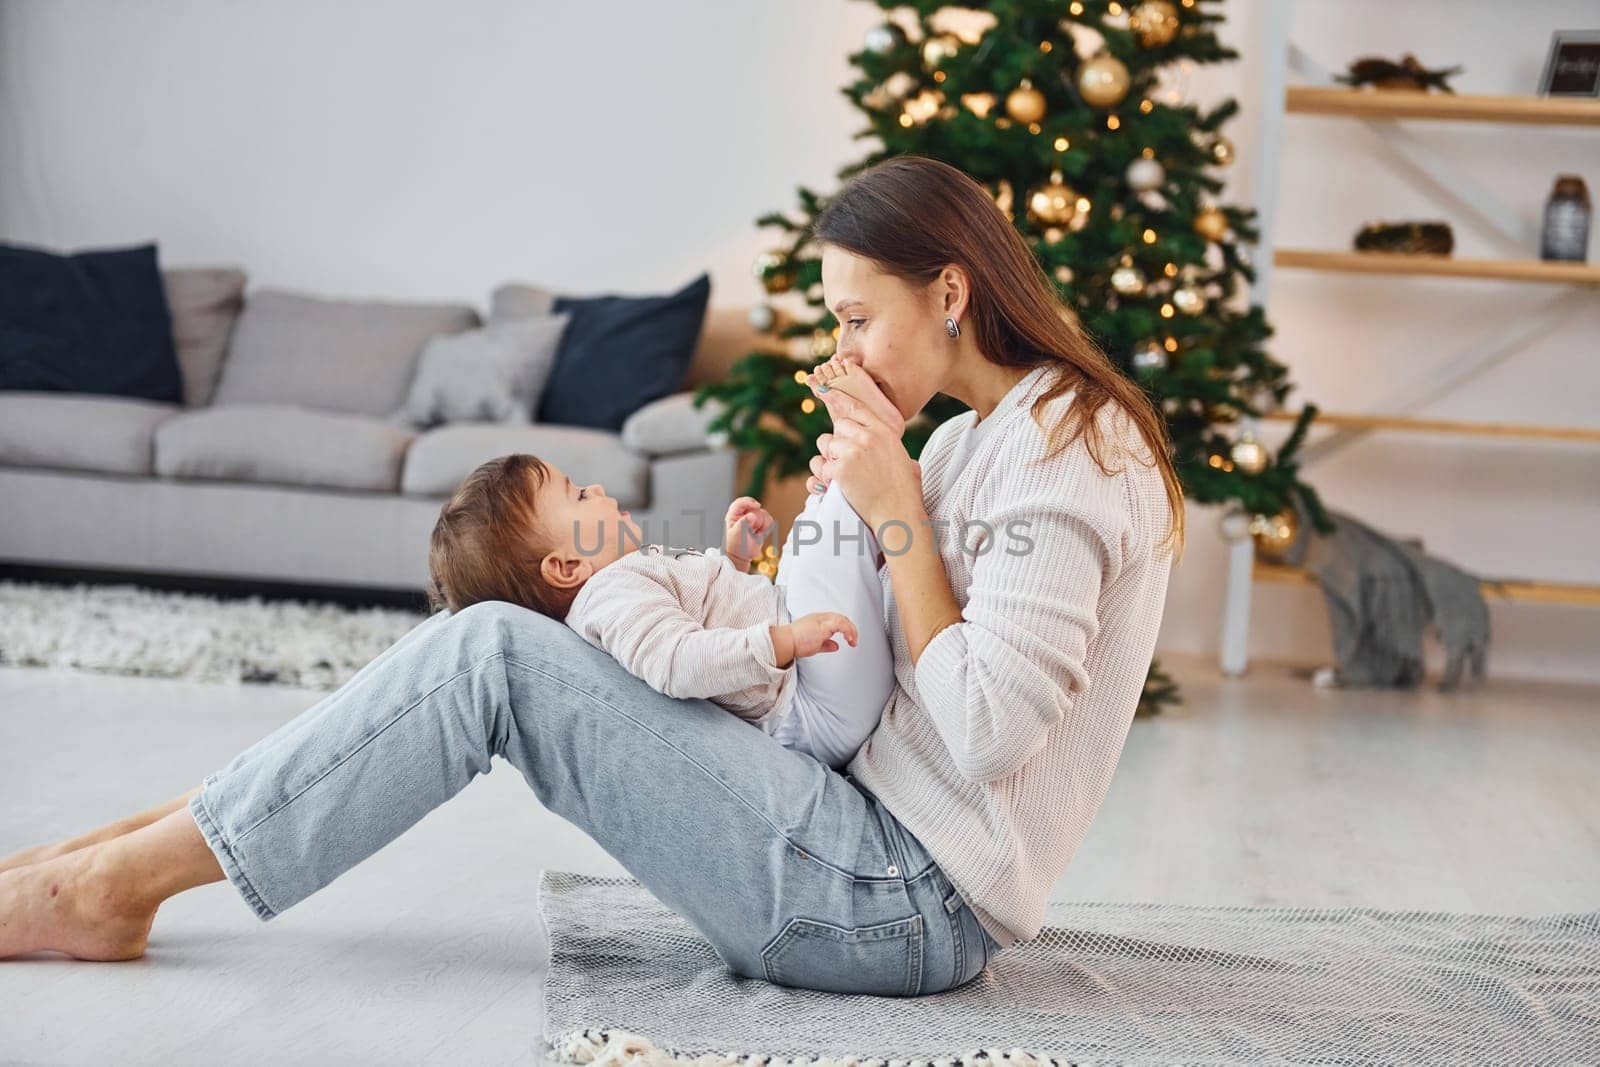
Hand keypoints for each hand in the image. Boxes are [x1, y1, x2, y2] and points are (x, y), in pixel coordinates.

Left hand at [723, 496, 773, 561]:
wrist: (741, 556)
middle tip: (752, 529)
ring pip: (763, 513)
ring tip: (755, 532)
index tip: (757, 506)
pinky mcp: (760, 523)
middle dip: (756, 519)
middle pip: (755, 508)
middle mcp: (743, 514)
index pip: (741, 503)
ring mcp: (752, 519)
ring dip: (762, 524)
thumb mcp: (736, 534)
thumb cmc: (735, 546)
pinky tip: (760, 533)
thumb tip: (752, 515)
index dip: (749, 502)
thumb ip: (743, 524)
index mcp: (733, 515)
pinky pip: (769, 519)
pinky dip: (767, 526)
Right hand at [789, 611, 857, 659]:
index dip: (845, 628)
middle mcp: (821, 617)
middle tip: (853, 641)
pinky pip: (841, 624)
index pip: (835, 620)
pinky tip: (849, 640)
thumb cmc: (795, 643)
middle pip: (841, 618)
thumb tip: (836, 646)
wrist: (786, 642)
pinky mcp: (824, 625)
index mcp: (818, 620)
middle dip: (850, 629)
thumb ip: (826, 644)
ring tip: (853, 642)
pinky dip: (848, 631)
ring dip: (851, 630)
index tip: (849, 639)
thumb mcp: (815, 645)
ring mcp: (822, 620)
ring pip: (842, 619)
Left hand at [805, 357, 906, 495]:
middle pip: (838, 427)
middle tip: (846, 462)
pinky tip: (837, 486)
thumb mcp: (906, 462)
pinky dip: (825, 478)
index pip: (857, 408)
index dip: (838, 398)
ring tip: (843, 476)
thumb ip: (892, 450)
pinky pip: (822, 467)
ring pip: (827, 445)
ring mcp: (854, 451)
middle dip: (837, 443)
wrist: (899, 514)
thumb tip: (897, 454)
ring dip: (829, 459)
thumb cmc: (905, 493)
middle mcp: (869, 437)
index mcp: (885, 432)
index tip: (824, 390)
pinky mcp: (841, 469)